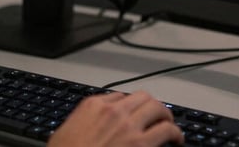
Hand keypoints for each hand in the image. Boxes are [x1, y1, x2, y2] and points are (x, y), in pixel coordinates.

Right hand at [49, 91, 182, 146]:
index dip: (128, 107)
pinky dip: (175, 133)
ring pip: (157, 108)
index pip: (118, 97)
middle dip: (151, 106)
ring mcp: (129, 126)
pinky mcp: (142, 144)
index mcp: (92, 106)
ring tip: (169, 125)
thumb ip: (79, 123)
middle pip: (142, 97)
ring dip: (165, 116)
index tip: (132, 114)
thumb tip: (86, 127)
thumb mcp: (62, 134)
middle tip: (156, 116)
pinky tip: (176, 139)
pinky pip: (166, 130)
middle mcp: (113, 111)